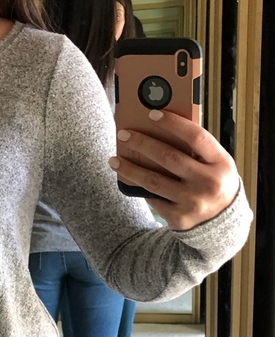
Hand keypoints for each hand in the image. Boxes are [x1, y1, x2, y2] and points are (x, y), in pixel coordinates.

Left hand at [108, 110, 239, 230]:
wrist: (222, 223)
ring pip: (153, 181)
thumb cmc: (213, 182)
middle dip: (142, 144)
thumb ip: (196, 149)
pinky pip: (152, 198)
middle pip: (169, 158)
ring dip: (130, 168)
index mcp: (222, 163)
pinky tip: (126, 178)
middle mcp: (209, 183)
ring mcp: (193, 202)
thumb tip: (158, 128)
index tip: (152, 114)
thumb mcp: (215, 164)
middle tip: (123, 135)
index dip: (173, 123)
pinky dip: (139, 187)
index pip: (196, 137)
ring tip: (114, 160)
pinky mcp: (179, 218)